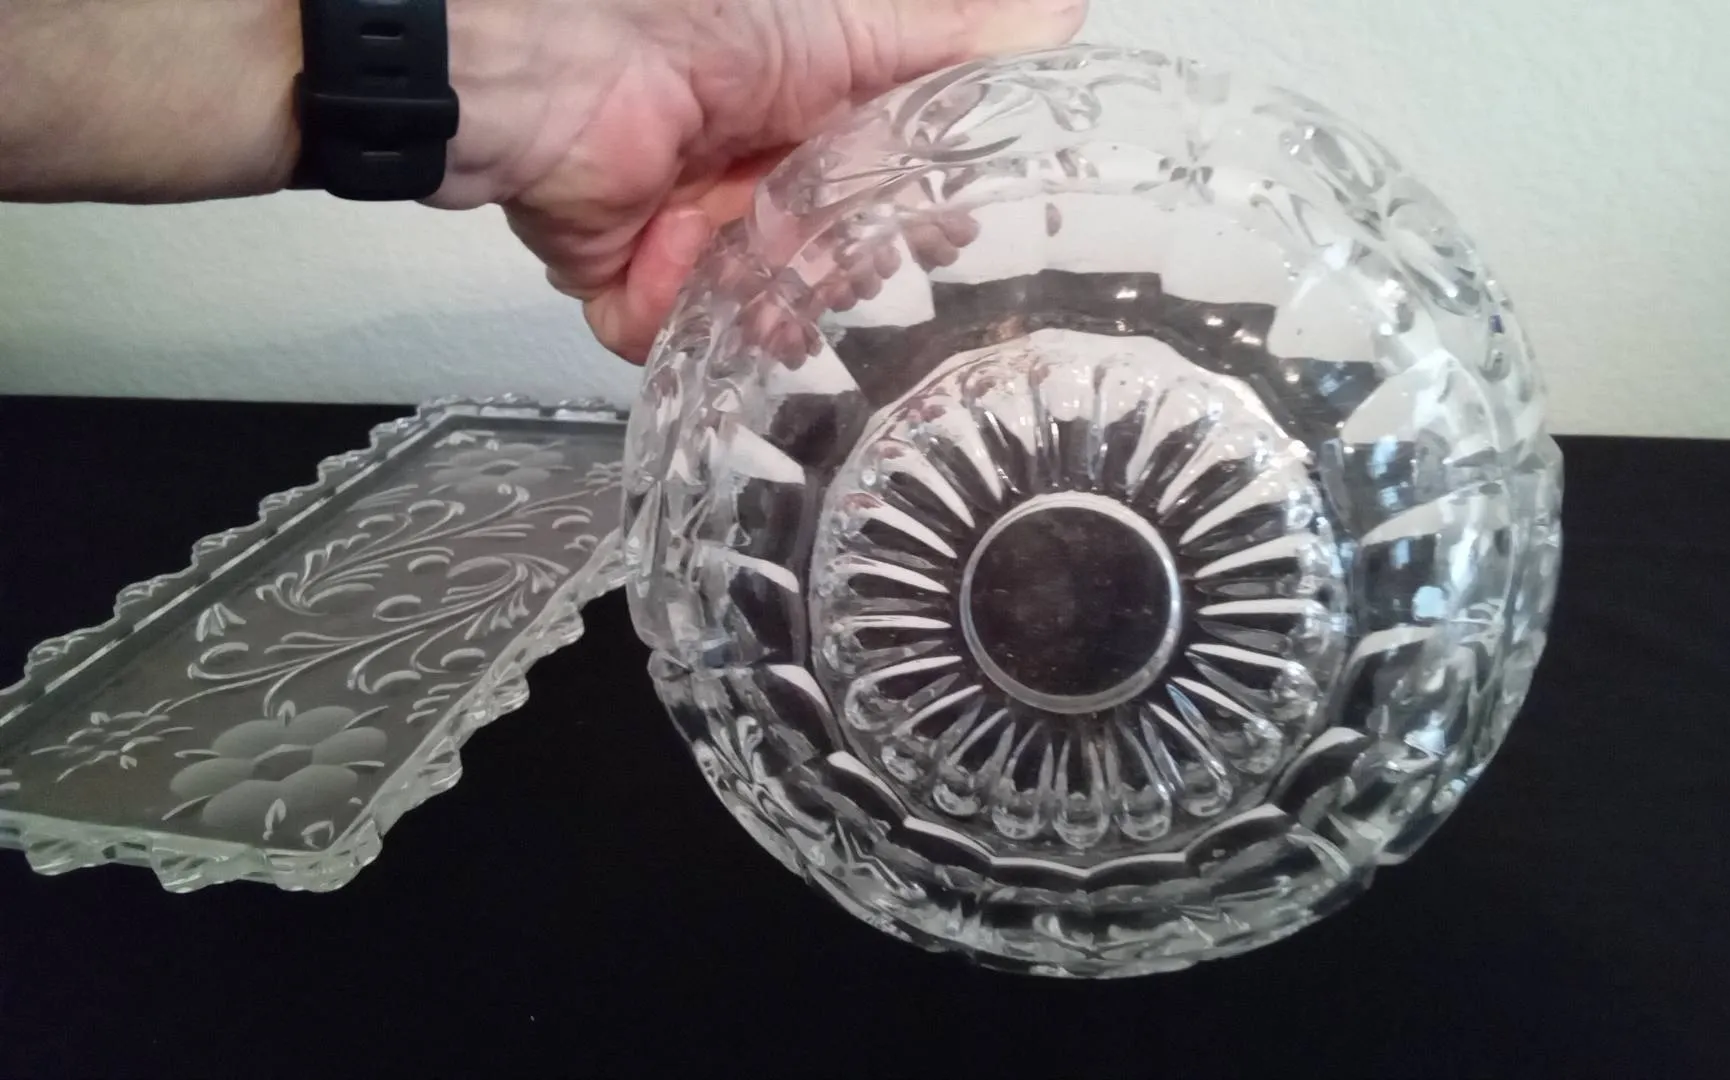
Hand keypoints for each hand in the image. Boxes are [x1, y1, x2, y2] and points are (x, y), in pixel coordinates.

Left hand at [427, 0, 1086, 360]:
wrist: (554, 61)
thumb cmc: (699, 24)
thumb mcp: (854, 30)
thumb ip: (953, 40)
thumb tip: (1066, 23)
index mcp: (804, 123)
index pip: (883, 198)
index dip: (919, 230)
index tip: (959, 252)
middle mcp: (749, 182)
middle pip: (819, 269)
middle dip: (843, 286)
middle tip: (870, 293)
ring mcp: (684, 234)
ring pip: (751, 314)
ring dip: (769, 316)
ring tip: (790, 311)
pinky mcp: (623, 276)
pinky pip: (664, 333)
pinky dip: (672, 321)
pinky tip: (694, 286)